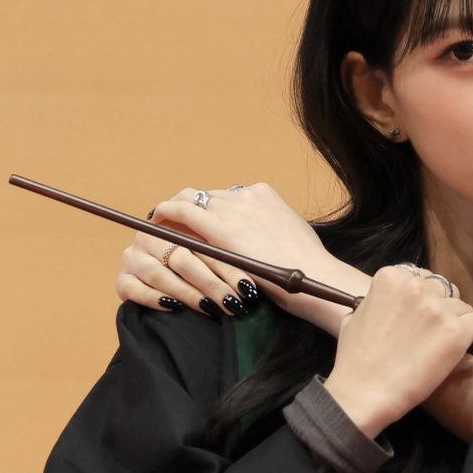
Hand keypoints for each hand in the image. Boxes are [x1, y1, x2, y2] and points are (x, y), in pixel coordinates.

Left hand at [114, 184, 361, 326]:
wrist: (315, 277)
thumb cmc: (307, 268)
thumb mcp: (290, 237)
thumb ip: (270, 231)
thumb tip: (260, 241)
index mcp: (265, 195)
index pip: (226, 197)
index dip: (208, 207)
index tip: (199, 218)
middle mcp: (247, 195)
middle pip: (206, 196)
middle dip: (188, 206)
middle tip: (172, 220)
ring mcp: (233, 208)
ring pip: (191, 200)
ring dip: (175, 211)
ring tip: (161, 223)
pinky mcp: (221, 226)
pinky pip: (183, 212)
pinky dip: (167, 214)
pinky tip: (157, 221)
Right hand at [323, 266, 472, 436]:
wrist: (363, 392)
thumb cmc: (354, 360)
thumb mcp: (355, 315)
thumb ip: (376, 299)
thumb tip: (387, 300)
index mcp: (391, 277)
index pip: (423, 276)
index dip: (425, 297)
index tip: (420, 317)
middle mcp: (416, 286)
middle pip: (445, 289)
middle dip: (442, 307)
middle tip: (433, 332)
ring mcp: (437, 309)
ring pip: (463, 307)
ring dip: (457, 323)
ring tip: (443, 346)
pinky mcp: (455, 332)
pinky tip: (462, 347)